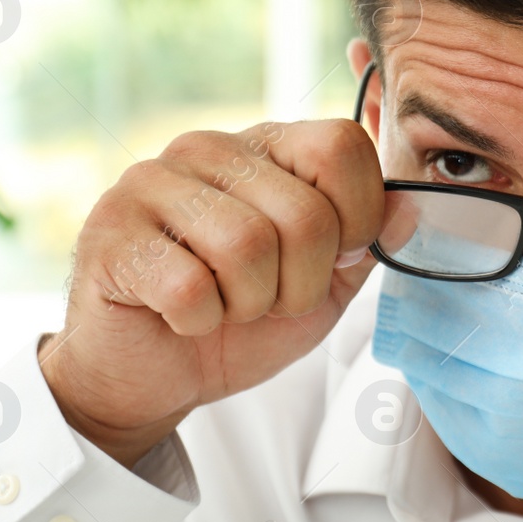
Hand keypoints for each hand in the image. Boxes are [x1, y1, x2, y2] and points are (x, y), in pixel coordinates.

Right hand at [39, 120, 383, 466]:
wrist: (152, 376)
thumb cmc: (240, 323)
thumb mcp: (325, 285)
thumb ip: (370, 242)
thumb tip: (412, 204)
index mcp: (267, 146)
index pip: (341, 144)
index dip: (358, 219)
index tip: (334, 259)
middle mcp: (208, 148)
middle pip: (304, 212)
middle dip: (301, 284)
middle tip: (268, 300)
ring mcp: (150, 182)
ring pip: (247, 247)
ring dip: (250, 304)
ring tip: (225, 306)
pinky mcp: (110, 233)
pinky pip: (189, 286)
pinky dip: (199, 321)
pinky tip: (181, 316)